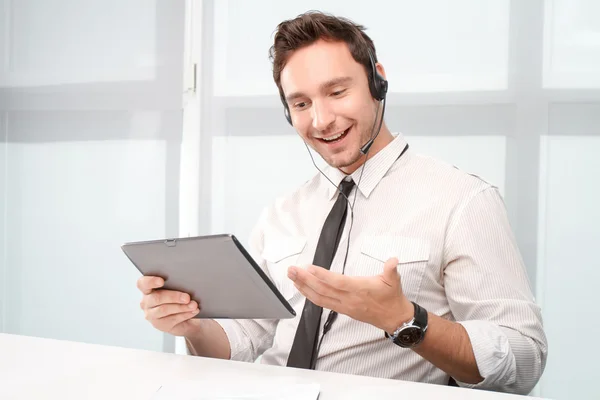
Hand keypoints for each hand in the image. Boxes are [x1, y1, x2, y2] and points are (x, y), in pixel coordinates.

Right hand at [137, 276, 200, 336]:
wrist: (186, 319)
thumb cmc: (180, 299)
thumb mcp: (178, 290)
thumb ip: (177, 285)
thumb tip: (187, 284)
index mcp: (148, 289)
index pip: (143, 283)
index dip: (151, 281)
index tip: (161, 281)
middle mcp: (147, 302)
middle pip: (157, 298)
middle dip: (174, 297)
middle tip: (187, 297)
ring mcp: (151, 315)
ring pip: (164, 309)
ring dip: (181, 307)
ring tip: (193, 305)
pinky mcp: (160, 325)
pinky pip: (172, 319)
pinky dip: (185, 314)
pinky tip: (193, 311)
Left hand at [288, 257, 412, 332]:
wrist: (394, 318)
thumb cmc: (392, 297)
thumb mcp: (394, 281)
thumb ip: (391, 269)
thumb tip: (393, 260)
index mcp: (360, 289)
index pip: (337, 282)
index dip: (322, 276)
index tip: (309, 268)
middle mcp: (349, 299)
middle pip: (323, 290)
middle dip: (305, 280)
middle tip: (292, 270)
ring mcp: (344, 306)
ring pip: (320, 298)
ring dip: (304, 287)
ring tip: (292, 277)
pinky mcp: (342, 310)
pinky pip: (322, 303)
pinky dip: (310, 295)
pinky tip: (302, 288)